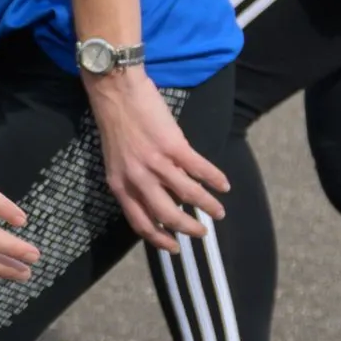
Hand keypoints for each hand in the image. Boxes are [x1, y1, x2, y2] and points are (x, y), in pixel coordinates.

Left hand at [87, 67, 230, 245]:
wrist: (116, 92)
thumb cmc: (115, 124)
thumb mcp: (116, 161)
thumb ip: (133, 181)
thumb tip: (158, 198)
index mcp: (119, 185)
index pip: (140, 222)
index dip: (158, 239)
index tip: (174, 248)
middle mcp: (137, 179)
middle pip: (167, 215)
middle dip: (188, 229)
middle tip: (202, 233)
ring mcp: (156, 163)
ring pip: (188, 195)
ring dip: (207, 205)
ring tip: (219, 211)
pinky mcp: (174, 146)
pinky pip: (200, 169)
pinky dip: (215, 179)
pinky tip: (224, 185)